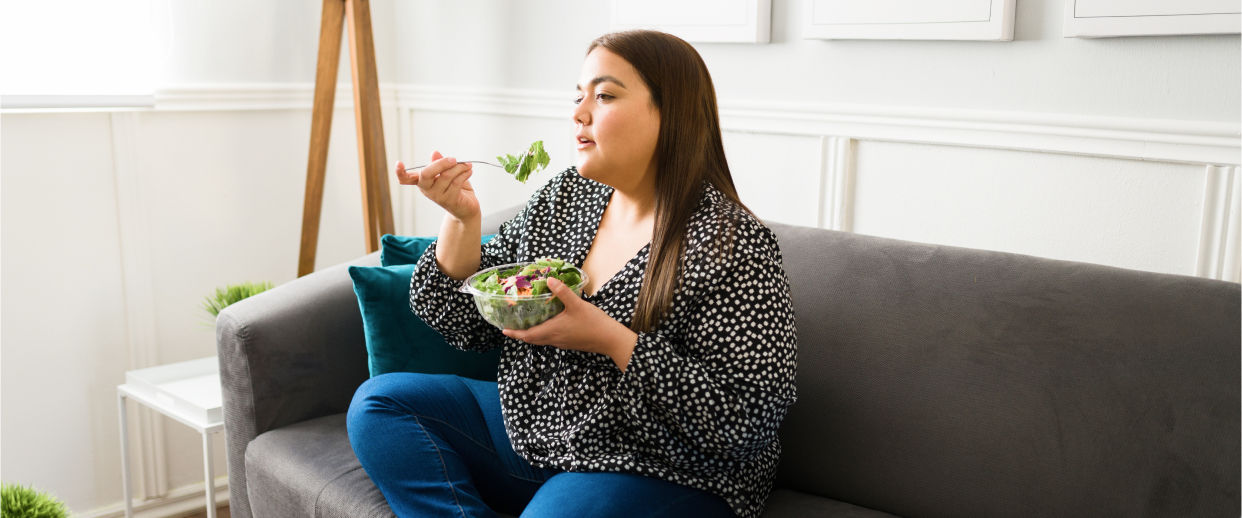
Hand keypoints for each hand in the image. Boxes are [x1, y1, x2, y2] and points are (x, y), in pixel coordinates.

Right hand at [395, 151, 479, 221]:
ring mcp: (437, 196)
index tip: (398, 163)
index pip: (406, 179)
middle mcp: (427, 189)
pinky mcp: (449, 200)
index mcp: (422, 181)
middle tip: (454, 159)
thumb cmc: (455, 187)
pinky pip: (456, 183)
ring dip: (459, 167)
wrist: (467, 207)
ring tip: (467, 165)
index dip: (400, 172)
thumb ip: (440, 163)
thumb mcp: (446, 172)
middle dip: (441, 163)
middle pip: (426, 174)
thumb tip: (434, 153)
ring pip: (446, 176)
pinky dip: (464, 173)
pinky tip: (469, 170)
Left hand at [502, 277, 638, 370]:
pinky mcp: (569, 343)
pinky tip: (548, 325)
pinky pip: (550, 339)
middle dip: (521, 334)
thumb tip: (549, 279)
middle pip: (532, 339)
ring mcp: (562, 343)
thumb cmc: (592, 323)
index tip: (503, 330)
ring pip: (541, 340)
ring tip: (526, 324)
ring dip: (532, 334)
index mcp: (552, 331)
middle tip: (511, 326)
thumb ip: (562, 292)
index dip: (514, 333)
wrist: (609, 339)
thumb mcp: (576, 304)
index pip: (527, 335)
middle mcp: (554, 339)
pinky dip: (543, 334)